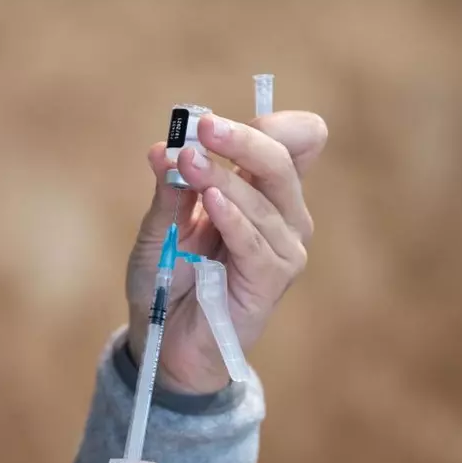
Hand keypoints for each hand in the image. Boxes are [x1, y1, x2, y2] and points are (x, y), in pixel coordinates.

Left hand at [126, 111, 327, 393]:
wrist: (163, 339)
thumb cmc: (167, 279)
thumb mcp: (161, 227)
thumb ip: (168, 190)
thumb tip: (161, 147)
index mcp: (265, 190)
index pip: (300, 139)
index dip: (272, 123)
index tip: (219, 123)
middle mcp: (284, 214)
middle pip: (284, 157)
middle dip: (242, 138)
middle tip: (202, 127)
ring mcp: (284, 247)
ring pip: (266, 195)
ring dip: (222, 175)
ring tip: (186, 166)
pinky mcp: (272, 279)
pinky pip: (257, 240)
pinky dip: (233, 216)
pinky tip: (210, 202)